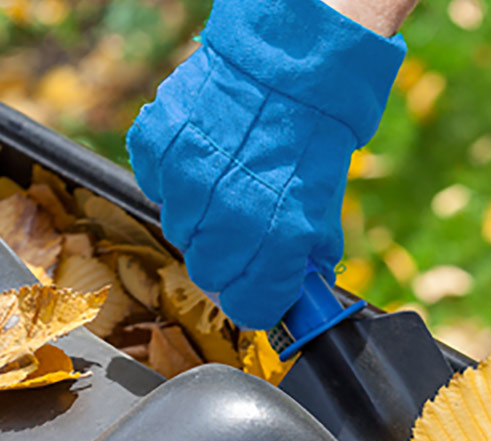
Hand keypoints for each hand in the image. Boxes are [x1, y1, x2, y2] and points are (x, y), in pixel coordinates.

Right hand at [126, 0, 405, 329]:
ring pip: (180, 232)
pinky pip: (157, 188)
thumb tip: (296, 297)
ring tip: (228, 187)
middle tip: (246, 235)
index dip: (256, 303)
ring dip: (202, 221)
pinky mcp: (158, 149)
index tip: (259, 294)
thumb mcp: (323, 214)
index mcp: (277, 241)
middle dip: (229, 263)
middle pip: (209, 275)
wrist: (289, 70)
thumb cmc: (312, 146)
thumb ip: (303, 262)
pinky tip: (205, 161)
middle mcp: (228, 219)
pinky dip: (176, 182)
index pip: (249, 308)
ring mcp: (187, 183)